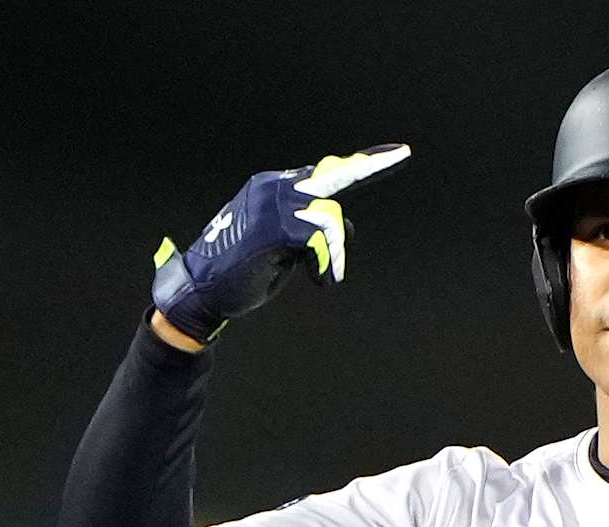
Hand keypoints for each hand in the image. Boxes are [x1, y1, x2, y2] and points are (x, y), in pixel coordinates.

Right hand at [150, 143, 411, 342]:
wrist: (203, 290)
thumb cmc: (245, 270)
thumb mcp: (286, 247)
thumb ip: (311, 229)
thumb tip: (345, 226)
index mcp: (276, 187)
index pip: (325, 172)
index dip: (361, 163)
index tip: (395, 153)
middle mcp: (275, 186)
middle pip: (335, 177)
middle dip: (371, 168)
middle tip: (405, 154)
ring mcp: (274, 204)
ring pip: (329, 216)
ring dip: (335, 250)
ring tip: (325, 274)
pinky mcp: (275, 227)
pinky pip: (319, 240)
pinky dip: (326, 264)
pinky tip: (319, 279)